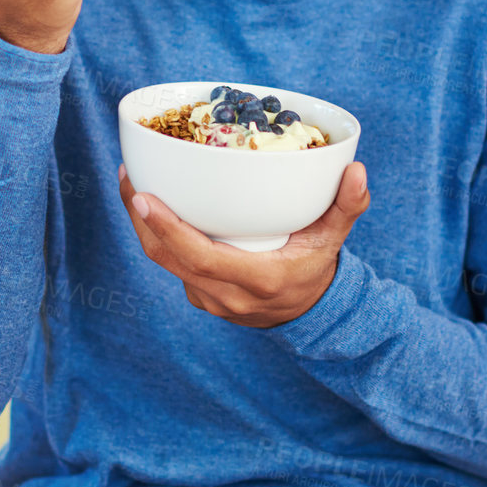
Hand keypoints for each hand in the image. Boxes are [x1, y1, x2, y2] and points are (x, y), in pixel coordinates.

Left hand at [118, 160, 369, 326]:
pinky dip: (157, 236)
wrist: (309, 316)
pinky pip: (170, 265)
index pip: (200, 257)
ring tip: (132, 183)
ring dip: (143, 225)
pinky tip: (150, 206)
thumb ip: (348, 207)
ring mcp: (209, 300)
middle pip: (168, 258)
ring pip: (163, 262)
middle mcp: (226, 296)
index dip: (168, 228)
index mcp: (257, 281)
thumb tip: (357, 169)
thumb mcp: (335, 240)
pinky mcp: (200, 297)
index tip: (144, 196)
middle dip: (141, 218)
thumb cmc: (318, 268)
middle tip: (129, 176)